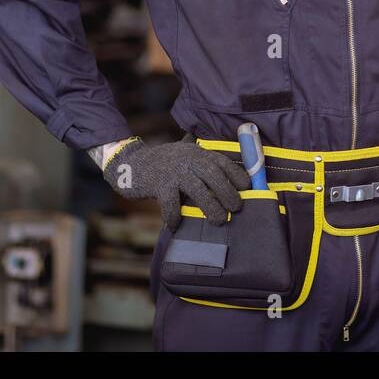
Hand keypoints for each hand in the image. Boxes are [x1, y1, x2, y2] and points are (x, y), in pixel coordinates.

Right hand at [103, 136, 250, 229]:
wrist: (130, 163)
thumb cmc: (163, 164)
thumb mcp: (184, 155)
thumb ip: (201, 161)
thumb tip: (225, 178)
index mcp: (197, 152)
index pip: (222, 161)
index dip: (237, 174)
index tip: (248, 188)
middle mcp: (187, 159)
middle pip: (213, 174)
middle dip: (228, 191)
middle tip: (237, 208)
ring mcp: (173, 171)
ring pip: (197, 188)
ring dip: (210, 206)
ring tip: (219, 220)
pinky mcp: (158, 184)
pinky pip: (170, 203)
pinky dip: (174, 216)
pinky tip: (176, 225)